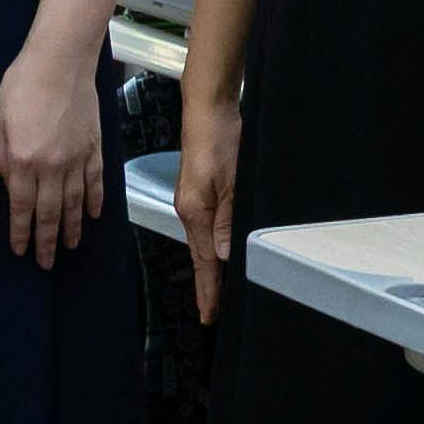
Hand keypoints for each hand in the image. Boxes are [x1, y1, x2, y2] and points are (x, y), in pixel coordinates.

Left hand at [0, 37, 106, 269]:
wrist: (60, 62)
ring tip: (70, 247)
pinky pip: (95, 182)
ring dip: (71, 228)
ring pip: (75, 203)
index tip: (20, 251)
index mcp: (23, 161)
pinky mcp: (94, 148)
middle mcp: (52, 166)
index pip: (21, 208)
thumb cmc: (21, 86)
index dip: (20, 233)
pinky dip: (94, 201)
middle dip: (46, 242)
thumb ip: (2, 159)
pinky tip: (92, 216)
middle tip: (46, 263)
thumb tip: (11, 185)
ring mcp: (77, 158)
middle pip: (50, 213)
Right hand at [180, 84, 245, 318]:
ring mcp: (192, 199)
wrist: (209, 109)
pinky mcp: (199, 189)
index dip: (207, 290)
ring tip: (215, 288)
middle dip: (206, 284)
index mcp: (195, 212)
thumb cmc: (220, 139)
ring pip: (202, 241)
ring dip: (209, 265)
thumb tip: (223, 254)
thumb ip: (228, 220)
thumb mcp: (233, 182)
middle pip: (200, 255)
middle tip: (211, 311)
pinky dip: (210, 243)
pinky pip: (205, 224)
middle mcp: (189, 209)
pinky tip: (217, 248)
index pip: (203, 261)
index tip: (208, 315)